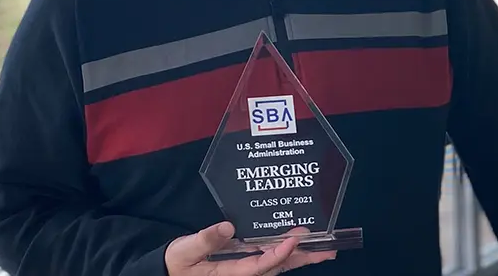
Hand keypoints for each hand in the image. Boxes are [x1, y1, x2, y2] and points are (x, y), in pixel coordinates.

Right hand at [165, 222, 335, 275]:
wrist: (170, 271)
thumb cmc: (177, 262)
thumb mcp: (185, 251)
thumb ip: (205, 240)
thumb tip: (228, 227)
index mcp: (230, 274)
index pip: (260, 266)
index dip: (278, 254)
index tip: (294, 239)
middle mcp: (243, 273)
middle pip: (278, 267)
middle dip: (303, 258)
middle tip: (328, 250)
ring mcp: (246, 269)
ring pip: (278, 264)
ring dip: (301, 255)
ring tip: (325, 248)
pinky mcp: (246, 263)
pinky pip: (271, 259)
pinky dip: (288, 251)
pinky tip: (301, 243)